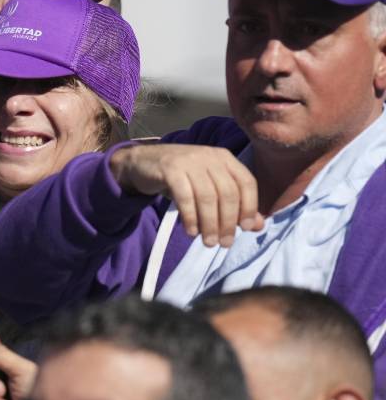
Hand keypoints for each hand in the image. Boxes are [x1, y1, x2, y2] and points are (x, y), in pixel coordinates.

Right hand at [109, 143, 264, 247]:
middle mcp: (210, 156)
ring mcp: (189, 161)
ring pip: (207, 196)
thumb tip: (258, 226)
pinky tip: (191, 231)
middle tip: (224, 243)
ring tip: (207, 242)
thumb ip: (233, 204)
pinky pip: (185, 197)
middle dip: (228, 221)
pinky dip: (190, 217)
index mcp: (225, 158)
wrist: (142, 163)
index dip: (249, 207)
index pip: (246, 183)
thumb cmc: (180, 178)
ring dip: (209, 224)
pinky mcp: (170, 169)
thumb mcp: (208, 187)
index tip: (246, 229)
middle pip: (227, 192)